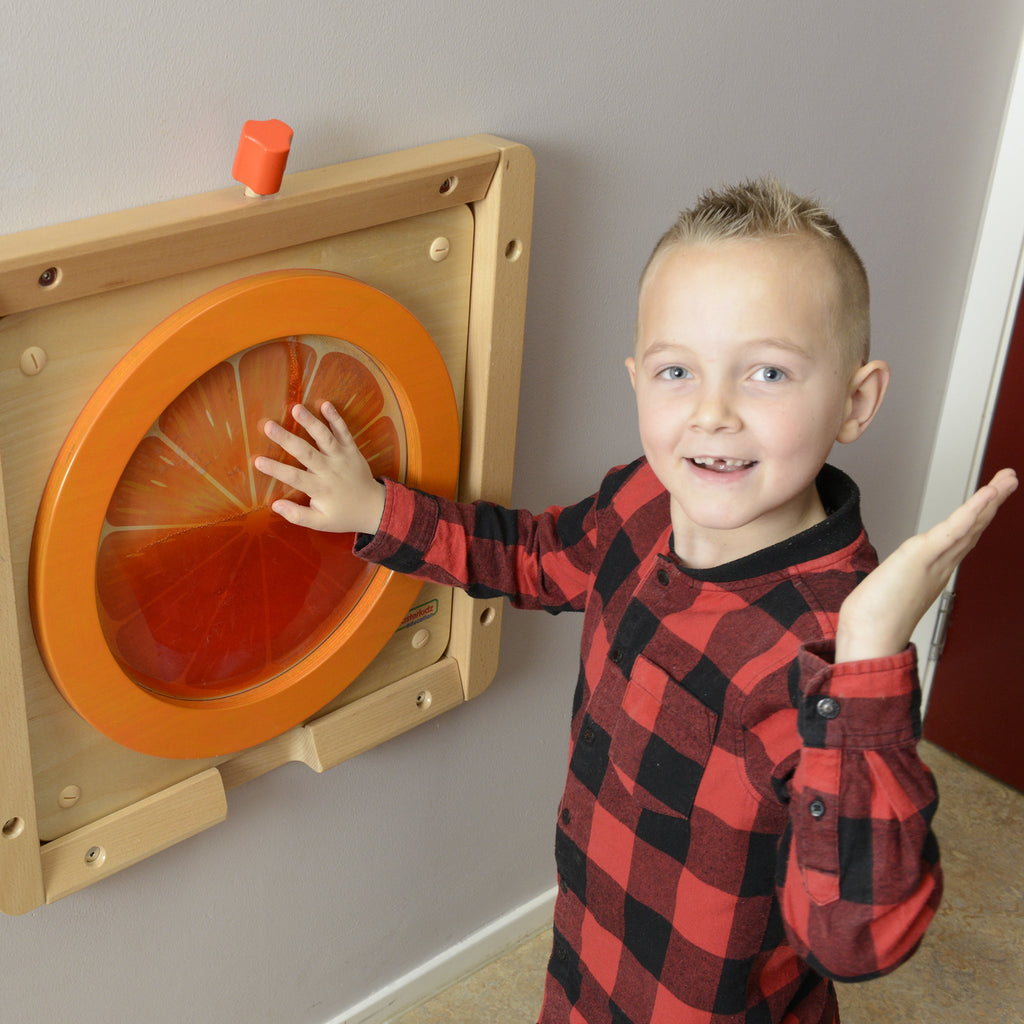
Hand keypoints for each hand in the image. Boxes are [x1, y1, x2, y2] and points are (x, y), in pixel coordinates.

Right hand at [254, 401, 386, 533]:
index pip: (294, 477)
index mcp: (320, 488)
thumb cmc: (343, 515)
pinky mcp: (352, 449)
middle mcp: (330, 470)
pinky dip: (336, 418)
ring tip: (296, 408)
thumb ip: (298, 515)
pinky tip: (325, 404)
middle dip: (286, 438)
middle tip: (268, 425)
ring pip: (325, 437)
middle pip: (306, 452)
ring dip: (310, 422)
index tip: (257, 460)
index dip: (276, 469)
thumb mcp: (320, 522)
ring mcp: (342, 457)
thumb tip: (274, 505)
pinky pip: (344, 432)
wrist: (374, 507)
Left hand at [835, 468, 1017, 662]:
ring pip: (970, 525)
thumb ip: (897, 583)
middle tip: (1008, 481)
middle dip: (992, 503)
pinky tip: (986, 496)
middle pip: (973, 528)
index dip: (978, 517)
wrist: (871, 637)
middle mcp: (941, 566)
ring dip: (990, 499)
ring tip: (1007, 479)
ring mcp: (936, 561)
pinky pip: (954, 529)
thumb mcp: (890, 592)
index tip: (989, 500)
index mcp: (934, 571)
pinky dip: (972, 511)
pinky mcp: (924, 555)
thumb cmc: (875, 620)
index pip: (961, 537)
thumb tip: (890, 583)